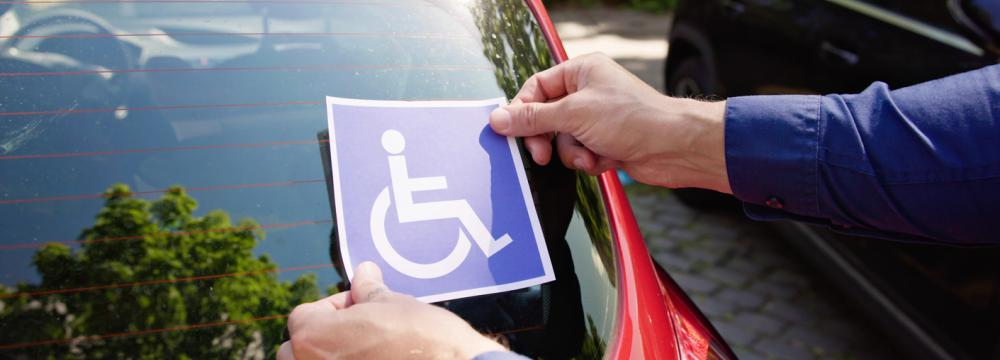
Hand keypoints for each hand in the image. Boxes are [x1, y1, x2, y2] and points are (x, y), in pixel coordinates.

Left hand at [277, 262, 504, 359]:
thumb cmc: (423, 339)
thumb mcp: (393, 304)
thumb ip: (367, 290)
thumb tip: (363, 273)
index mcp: (312, 337)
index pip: (303, 316)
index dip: (335, 307)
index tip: (362, 307)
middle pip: (298, 348)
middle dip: (324, 337)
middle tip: (362, 331)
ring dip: (331, 357)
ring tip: (367, 351)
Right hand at [489, 52, 730, 192]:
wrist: (673, 147)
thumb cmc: (632, 118)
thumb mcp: (574, 114)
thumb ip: (533, 118)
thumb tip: (497, 118)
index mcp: (580, 71)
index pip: (536, 88)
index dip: (521, 111)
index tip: (510, 132)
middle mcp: (587, 91)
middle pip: (545, 117)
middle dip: (546, 139)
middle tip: (543, 154)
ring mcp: (596, 118)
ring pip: (562, 140)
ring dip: (572, 153)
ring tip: (589, 155)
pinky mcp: (605, 142)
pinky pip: (579, 154)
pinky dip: (587, 161)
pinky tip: (604, 161)